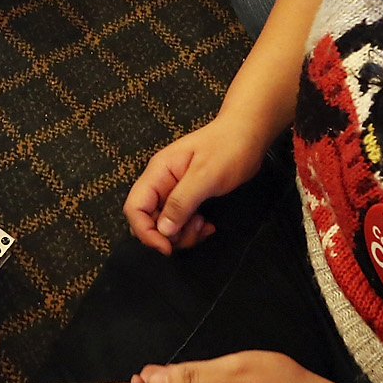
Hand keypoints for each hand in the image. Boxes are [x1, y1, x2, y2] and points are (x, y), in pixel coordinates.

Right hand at [123, 116, 270, 254]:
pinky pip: (180, 221)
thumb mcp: (205, 176)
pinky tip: (208, 225)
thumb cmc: (227, 149)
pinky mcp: (187, 197)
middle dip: (168, 235)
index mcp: (158, 173)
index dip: (145, 231)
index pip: (134, 207)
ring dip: (183, 233)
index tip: (167, 247)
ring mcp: (173, 190)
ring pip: (165, 224)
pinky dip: (191, 229)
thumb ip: (181, 202)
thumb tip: (162, 230)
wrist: (247, 134)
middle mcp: (160, 183)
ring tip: (204, 226)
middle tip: (195, 232)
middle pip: (148, 219)